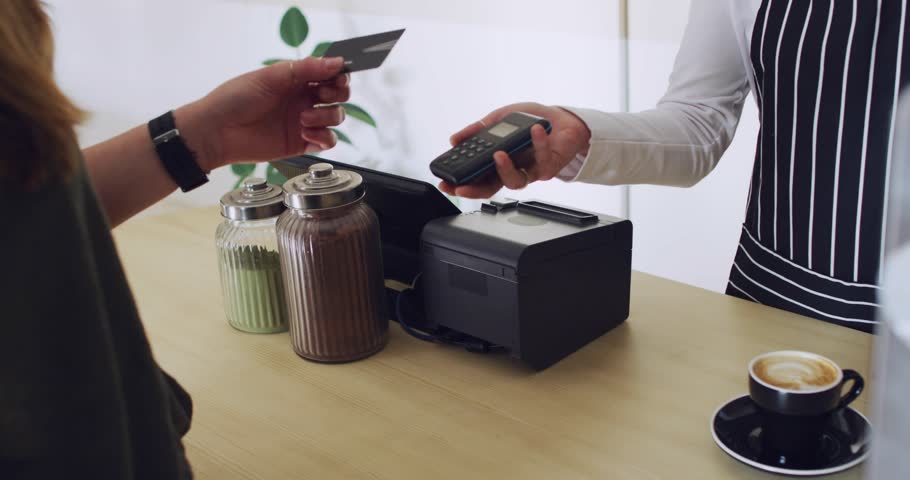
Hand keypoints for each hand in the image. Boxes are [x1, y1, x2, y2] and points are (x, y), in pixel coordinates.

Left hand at [177, 56, 350, 171]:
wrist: (217, 132)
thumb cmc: (235, 99)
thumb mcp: (271, 76)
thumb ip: (305, 69)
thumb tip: (338, 62)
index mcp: (296, 79)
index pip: (330, 74)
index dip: (339, 75)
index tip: (337, 78)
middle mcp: (303, 99)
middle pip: (339, 95)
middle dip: (337, 95)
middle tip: (320, 97)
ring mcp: (304, 122)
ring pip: (336, 117)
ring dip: (326, 117)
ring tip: (303, 119)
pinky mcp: (301, 143)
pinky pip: (328, 141)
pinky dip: (324, 138)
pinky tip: (306, 135)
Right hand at [439, 102, 590, 198]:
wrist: (561, 119)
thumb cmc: (529, 122)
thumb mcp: (498, 119)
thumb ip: (477, 129)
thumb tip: (454, 139)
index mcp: (497, 161)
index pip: (476, 177)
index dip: (460, 183)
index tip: (445, 183)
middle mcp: (512, 170)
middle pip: (490, 188)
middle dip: (474, 189)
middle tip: (462, 185)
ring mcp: (530, 172)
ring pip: (514, 182)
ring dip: (505, 169)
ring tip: (499, 153)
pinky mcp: (549, 167)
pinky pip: (542, 160)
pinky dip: (538, 143)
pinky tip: (535, 129)